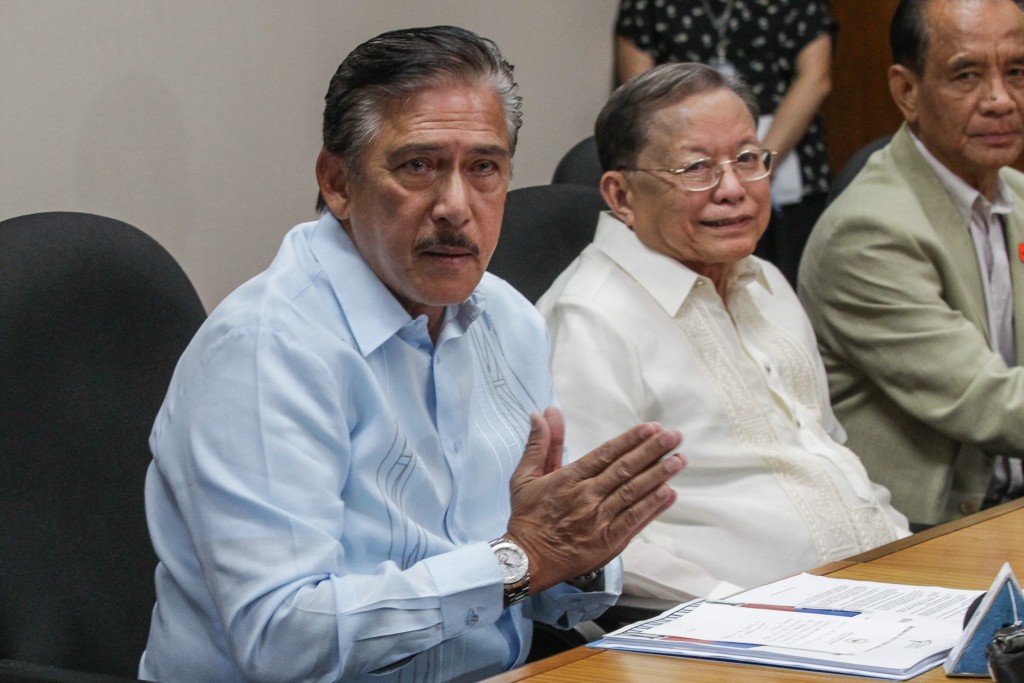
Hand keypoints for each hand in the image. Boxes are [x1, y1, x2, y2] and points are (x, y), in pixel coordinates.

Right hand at [505, 406, 684, 592]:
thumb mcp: (525, 476)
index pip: (606, 454)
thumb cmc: (527, 517)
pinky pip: (634, 520)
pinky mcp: (608, 541)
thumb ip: (540, 443)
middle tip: (674, 436)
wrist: (527, 560)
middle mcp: (587, 497)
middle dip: (652, 451)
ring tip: (679, 460)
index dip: (630, 440)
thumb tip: (545, 412)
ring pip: (633, 492)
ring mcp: (599, 520)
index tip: (650, 427)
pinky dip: (653, 506)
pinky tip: (669, 493)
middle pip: (625, 469)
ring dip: (658, 475)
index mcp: (569, 479)